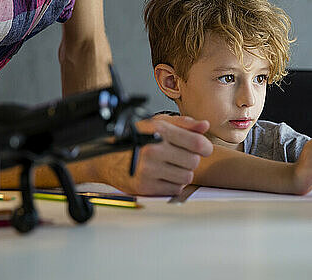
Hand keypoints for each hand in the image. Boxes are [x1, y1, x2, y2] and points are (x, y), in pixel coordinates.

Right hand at [91, 116, 212, 195]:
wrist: (105, 157)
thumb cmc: (135, 137)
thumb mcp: (157, 122)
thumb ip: (184, 123)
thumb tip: (204, 125)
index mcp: (159, 131)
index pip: (196, 143)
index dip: (205, 147)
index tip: (203, 149)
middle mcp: (153, 150)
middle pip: (193, 162)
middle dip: (190, 160)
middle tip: (179, 157)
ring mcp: (148, 170)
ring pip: (186, 177)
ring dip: (182, 173)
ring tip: (169, 166)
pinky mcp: (145, 187)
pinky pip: (174, 189)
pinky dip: (172, 184)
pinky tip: (163, 176)